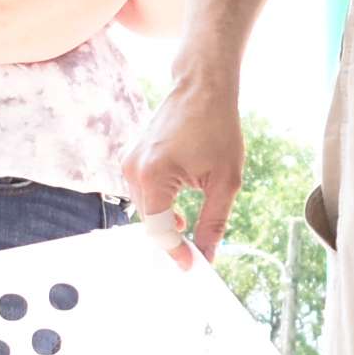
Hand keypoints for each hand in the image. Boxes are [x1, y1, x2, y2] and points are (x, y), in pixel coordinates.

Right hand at [127, 68, 244, 259]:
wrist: (202, 88)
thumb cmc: (218, 128)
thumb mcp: (225, 181)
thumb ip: (214, 222)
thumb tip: (207, 255)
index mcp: (154, 175)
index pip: (158, 230)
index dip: (175, 252)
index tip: (192, 266)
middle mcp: (133, 169)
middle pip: (148, 222)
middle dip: (170, 240)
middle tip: (195, 254)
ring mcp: (128, 162)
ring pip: (144, 209)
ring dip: (164, 223)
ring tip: (189, 228)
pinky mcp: (131, 158)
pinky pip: (142, 193)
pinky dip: (159, 206)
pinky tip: (178, 211)